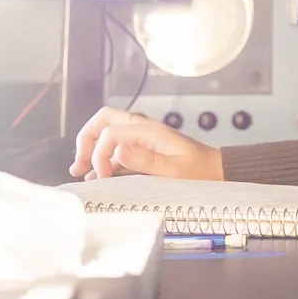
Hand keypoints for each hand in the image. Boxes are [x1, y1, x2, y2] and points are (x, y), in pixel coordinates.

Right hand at [71, 106, 225, 181]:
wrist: (219, 172)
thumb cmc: (201, 173)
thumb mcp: (174, 170)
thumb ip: (145, 161)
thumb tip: (116, 151)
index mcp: (149, 131)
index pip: (110, 133)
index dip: (99, 155)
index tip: (102, 177)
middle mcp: (143, 129)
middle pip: (104, 121)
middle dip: (86, 140)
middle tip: (78, 165)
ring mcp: (143, 138)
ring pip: (108, 132)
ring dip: (92, 148)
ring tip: (79, 171)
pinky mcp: (145, 149)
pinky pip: (118, 147)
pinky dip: (104, 158)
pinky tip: (98, 175)